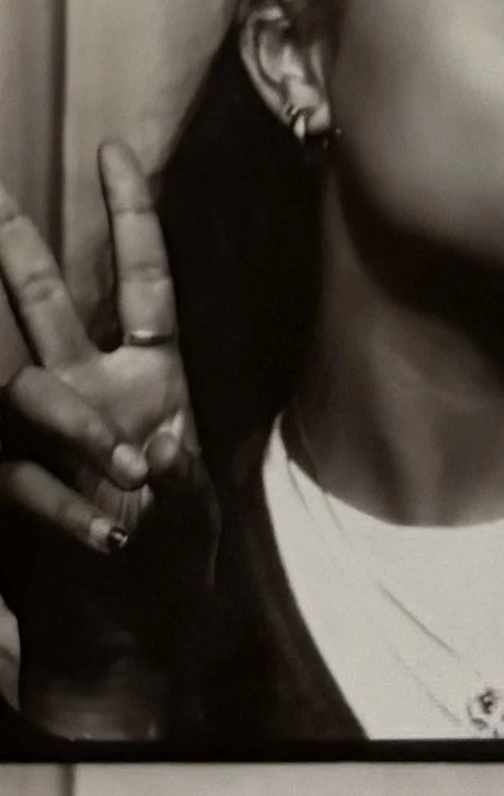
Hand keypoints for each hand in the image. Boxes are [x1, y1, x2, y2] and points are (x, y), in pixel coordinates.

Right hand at [0, 142, 218, 738]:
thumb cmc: (170, 567)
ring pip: (28, 386)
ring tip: (121, 472)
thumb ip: (178, 480)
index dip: (130, 216)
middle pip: (48, 304)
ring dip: (71, 424)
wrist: (123, 644)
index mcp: (152, 376)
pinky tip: (107, 538)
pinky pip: (20, 476)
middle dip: (20, 250)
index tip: (114, 151)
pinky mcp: (14, 487)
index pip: (142, 280)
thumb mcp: (194, 517)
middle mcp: (93, 390)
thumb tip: (155, 443)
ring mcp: (48, 437)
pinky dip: (65, 506)